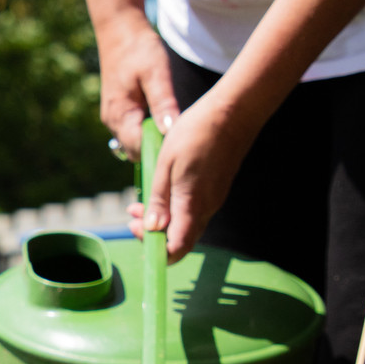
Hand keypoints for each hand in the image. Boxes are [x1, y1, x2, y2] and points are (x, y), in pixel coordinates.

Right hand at [96, 10, 179, 158]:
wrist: (119, 31)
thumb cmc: (139, 49)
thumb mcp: (156, 74)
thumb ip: (163, 104)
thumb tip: (170, 132)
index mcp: (120, 115)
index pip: (139, 148)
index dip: (160, 151)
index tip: (183, 147)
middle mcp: (113, 122)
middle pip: (137, 151)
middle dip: (158, 150)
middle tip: (184, 140)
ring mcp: (114, 119)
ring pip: (136, 143)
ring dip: (155, 140)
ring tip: (178, 131)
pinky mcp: (120, 113)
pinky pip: (135, 132)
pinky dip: (150, 131)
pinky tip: (166, 121)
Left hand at [129, 95, 255, 260]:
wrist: (234, 111)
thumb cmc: (195, 133)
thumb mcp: (166, 165)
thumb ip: (159, 200)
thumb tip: (152, 230)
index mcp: (192, 204)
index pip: (177, 248)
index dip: (156, 251)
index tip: (137, 234)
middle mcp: (207, 207)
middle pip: (180, 239)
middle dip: (152, 235)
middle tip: (130, 216)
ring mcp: (214, 198)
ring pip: (186, 224)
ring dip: (160, 221)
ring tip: (137, 204)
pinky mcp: (217, 189)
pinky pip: (194, 210)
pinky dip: (173, 209)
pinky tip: (159, 193)